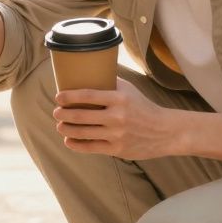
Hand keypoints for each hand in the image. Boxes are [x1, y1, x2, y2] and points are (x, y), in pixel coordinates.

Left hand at [53, 78, 183, 158]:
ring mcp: (117, 135)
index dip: (69, 96)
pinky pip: (91, 147)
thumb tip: (88, 73)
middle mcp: (117, 117)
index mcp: (119, 99)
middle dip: (63, 114)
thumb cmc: (143, 107)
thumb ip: (110, 82)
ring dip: (67, 129)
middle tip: (56, 112)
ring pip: (83, 133)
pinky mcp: (117, 150)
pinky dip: (76, 144)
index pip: (88, 95)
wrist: (165, 131)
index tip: (58, 97)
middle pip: (81, 115)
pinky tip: (69, 140)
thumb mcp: (130, 90)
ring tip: (60, 125)